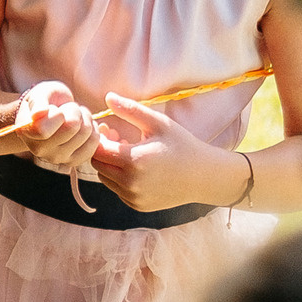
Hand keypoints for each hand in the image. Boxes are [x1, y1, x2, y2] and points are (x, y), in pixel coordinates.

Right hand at [13, 82, 101, 175]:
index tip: (54, 108)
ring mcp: (57, 158)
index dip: (57, 114)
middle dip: (74, 110)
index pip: (44, 130)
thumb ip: (37, 102)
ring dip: (85, 118)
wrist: (52, 113)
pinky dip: (93, 129)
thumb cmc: (45, 100)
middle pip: (72, 127)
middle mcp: (40, 150)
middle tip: (68, 108)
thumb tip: (38, 114)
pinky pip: (94, 143)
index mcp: (27, 132)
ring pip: (85, 133)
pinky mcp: (74, 161)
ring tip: (75, 116)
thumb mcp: (39, 93)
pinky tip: (83, 126)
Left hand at [92, 93, 235, 212]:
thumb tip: (108, 96)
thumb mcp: (158, 123)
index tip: (110, 129)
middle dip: (103, 151)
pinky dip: (120, 178)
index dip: (99, 138)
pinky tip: (138, 168)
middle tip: (118, 139)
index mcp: (134, 161)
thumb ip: (131, 110)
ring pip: (105, 178)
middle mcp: (131, 183)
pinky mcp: (137, 205)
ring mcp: (133, 197)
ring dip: (110, 165)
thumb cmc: (181, 144)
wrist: (203, 176)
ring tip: (130, 152)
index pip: (98, 150)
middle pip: (98, 165)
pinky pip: (117, 190)